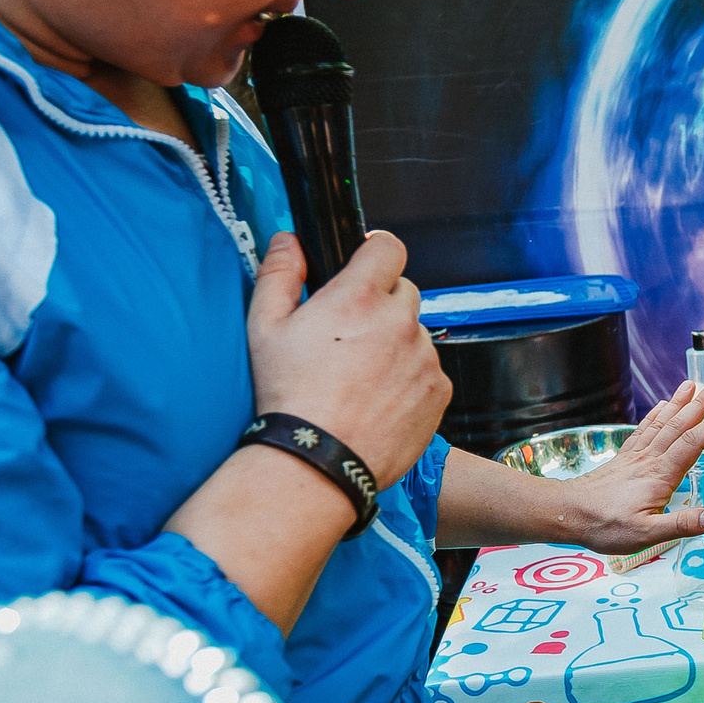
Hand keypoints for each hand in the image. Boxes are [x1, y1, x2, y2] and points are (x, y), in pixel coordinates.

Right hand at [247, 231, 448, 487]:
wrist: (316, 462)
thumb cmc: (287, 395)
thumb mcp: (264, 328)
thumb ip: (278, 274)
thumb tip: (289, 240)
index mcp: (359, 297)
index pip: (388, 248)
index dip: (375, 253)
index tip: (364, 266)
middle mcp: (400, 322)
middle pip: (404, 291)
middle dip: (381, 304)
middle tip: (350, 337)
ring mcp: (425, 357)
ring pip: (416, 334)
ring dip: (396, 344)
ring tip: (361, 377)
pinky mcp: (439, 391)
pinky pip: (429, 371)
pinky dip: (410, 379)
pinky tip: (379, 399)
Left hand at [559, 382, 703, 552]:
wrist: (568, 513)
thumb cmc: (605, 525)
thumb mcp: (647, 534)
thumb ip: (682, 524)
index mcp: (660, 476)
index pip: (692, 445)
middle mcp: (649, 460)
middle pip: (679, 426)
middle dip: (699, 405)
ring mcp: (635, 457)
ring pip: (662, 424)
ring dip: (679, 404)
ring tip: (692, 386)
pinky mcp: (624, 459)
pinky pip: (643, 430)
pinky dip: (655, 415)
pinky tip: (661, 406)